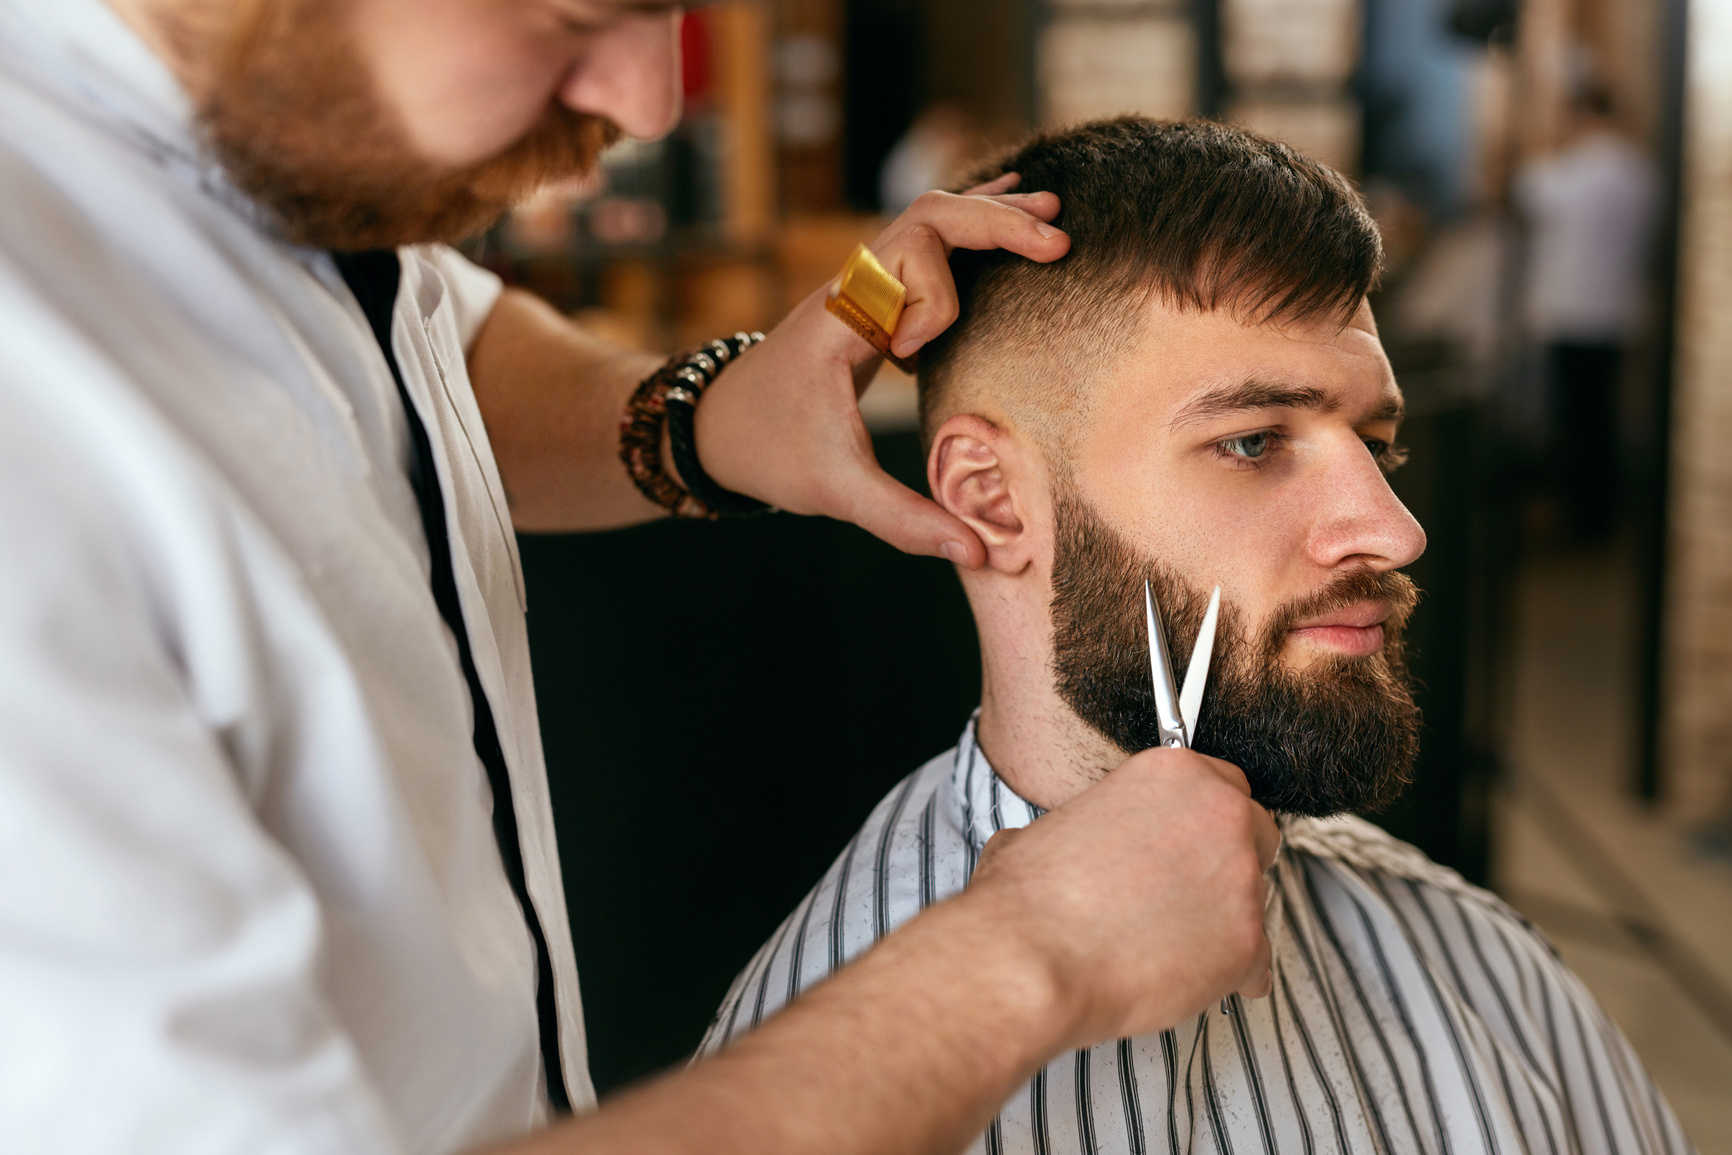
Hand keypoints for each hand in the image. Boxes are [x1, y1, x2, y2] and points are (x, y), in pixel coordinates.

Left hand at [693, 175, 1069, 567]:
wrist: (716, 429)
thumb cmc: (770, 454)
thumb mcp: (834, 492)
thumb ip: (904, 521)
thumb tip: (978, 551)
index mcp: (842, 317)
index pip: (905, 250)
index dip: (932, 297)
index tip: (909, 358)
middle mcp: (853, 286)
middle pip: (929, 218)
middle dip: (995, 222)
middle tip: (1058, 241)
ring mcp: (864, 286)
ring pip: (929, 222)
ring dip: (989, 217)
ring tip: (1052, 215)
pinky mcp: (874, 300)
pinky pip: (925, 247)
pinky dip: (970, 231)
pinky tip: (1008, 212)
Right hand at [963, 748, 1279, 1047]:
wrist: (1032, 959)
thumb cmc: (1030, 898)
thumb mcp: (1053, 826)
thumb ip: (1093, 825)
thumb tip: (1077, 845)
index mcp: (1173, 773)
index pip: (1223, 783)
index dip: (1203, 821)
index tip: (1189, 843)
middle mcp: (1218, 815)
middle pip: (1255, 833)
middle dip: (1228, 863)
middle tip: (1187, 891)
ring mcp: (1240, 880)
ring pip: (1255, 898)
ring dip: (1223, 919)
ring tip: (1170, 943)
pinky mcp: (1247, 944)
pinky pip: (1256, 961)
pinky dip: (1229, 973)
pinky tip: (1186, 977)